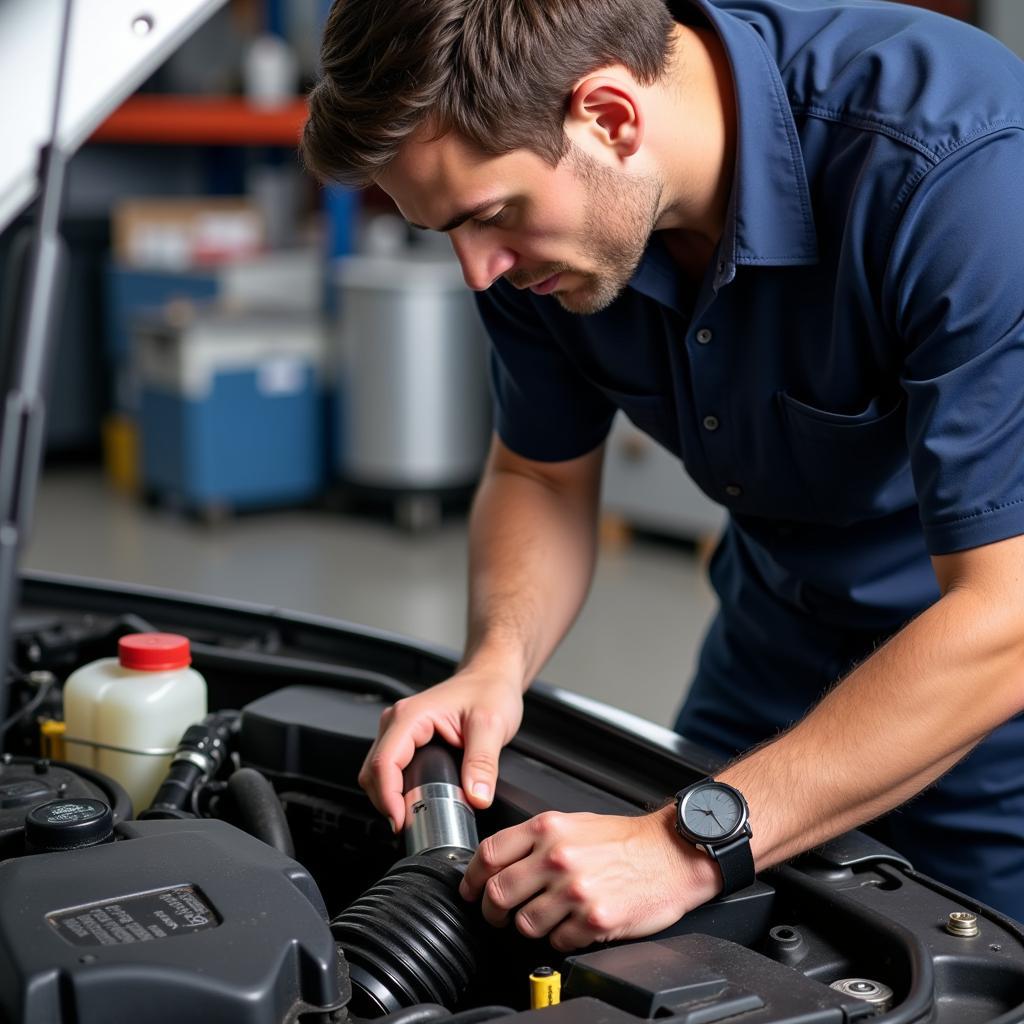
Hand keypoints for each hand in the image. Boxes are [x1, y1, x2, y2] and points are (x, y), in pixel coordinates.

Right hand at [359, 669, 523, 831]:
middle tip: (411, 826)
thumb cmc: (489, 690)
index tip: (402, 822)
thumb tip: (476, 797)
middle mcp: (398, 721)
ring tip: (413, 817)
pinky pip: (388, 769)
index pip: (384, 763)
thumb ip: (483, 763)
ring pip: (377, 772)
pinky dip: (394, 790)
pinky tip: (413, 802)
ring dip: (389, 797)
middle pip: (373, 771)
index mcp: (411, 716)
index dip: (388, 798)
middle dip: (386, 802)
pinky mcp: (406, 739)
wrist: (491, 677)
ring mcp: (399, 730)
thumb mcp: (492, 725)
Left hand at [459, 807, 720, 950]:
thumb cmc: (627, 840)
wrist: (672, 853)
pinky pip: (558, 941)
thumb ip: (537, 838)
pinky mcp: (594, 919)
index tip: (470, 889)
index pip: (489, 854)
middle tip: (498, 914)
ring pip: (524, 923)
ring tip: (546, 918)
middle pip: (498, 893)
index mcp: (548, 829)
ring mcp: (574, 890)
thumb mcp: (575, 823)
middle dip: (492, 910)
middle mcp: (557, 857)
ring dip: (529, 926)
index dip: (471, 877)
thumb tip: (502, 860)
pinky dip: (561, 938)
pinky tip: (573, 925)